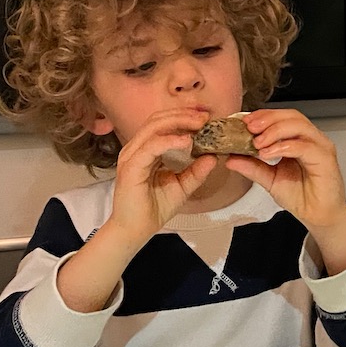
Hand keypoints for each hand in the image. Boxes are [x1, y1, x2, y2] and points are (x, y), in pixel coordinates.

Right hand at [105, 106, 218, 246]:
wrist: (135, 231)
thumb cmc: (154, 208)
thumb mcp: (182, 186)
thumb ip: (196, 171)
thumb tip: (214, 157)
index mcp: (146, 150)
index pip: (163, 124)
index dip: (184, 117)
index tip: (206, 119)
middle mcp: (136, 149)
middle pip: (158, 120)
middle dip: (183, 115)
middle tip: (205, 117)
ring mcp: (131, 157)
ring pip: (153, 128)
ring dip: (178, 122)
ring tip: (199, 124)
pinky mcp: (131, 168)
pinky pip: (151, 147)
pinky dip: (169, 141)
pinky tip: (186, 141)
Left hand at [225, 109, 345, 273]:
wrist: (319, 216)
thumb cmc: (302, 196)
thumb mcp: (270, 179)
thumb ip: (252, 167)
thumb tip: (230, 158)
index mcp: (299, 139)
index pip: (282, 118)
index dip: (262, 116)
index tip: (243, 122)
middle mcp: (311, 139)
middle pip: (291, 116)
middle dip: (267, 119)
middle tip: (249, 128)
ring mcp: (320, 147)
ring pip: (298, 126)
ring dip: (274, 130)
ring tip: (257, 142)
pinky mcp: (325, 159)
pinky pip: (304, 146)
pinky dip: (283, 146)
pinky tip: (268, 153)